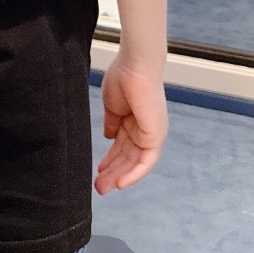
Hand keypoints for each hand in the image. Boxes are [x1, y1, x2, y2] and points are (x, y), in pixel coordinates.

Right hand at [95, 56, 167, 195]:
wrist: (135, 65)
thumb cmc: (124, 77)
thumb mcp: (113, 106)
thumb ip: (112, 123)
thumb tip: (109, 137)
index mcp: (136, 122)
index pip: (123, 147)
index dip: (111, 160)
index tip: (98, 170)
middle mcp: (147, 131)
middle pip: (128, 158)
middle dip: (112, 173)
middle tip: (98, 186)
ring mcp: (152, 134)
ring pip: (136, 163)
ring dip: (119, 176)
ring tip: (103, 188)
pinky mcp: (155, 136)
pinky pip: (145, 161)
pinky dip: (134, 174)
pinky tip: (120, 183)